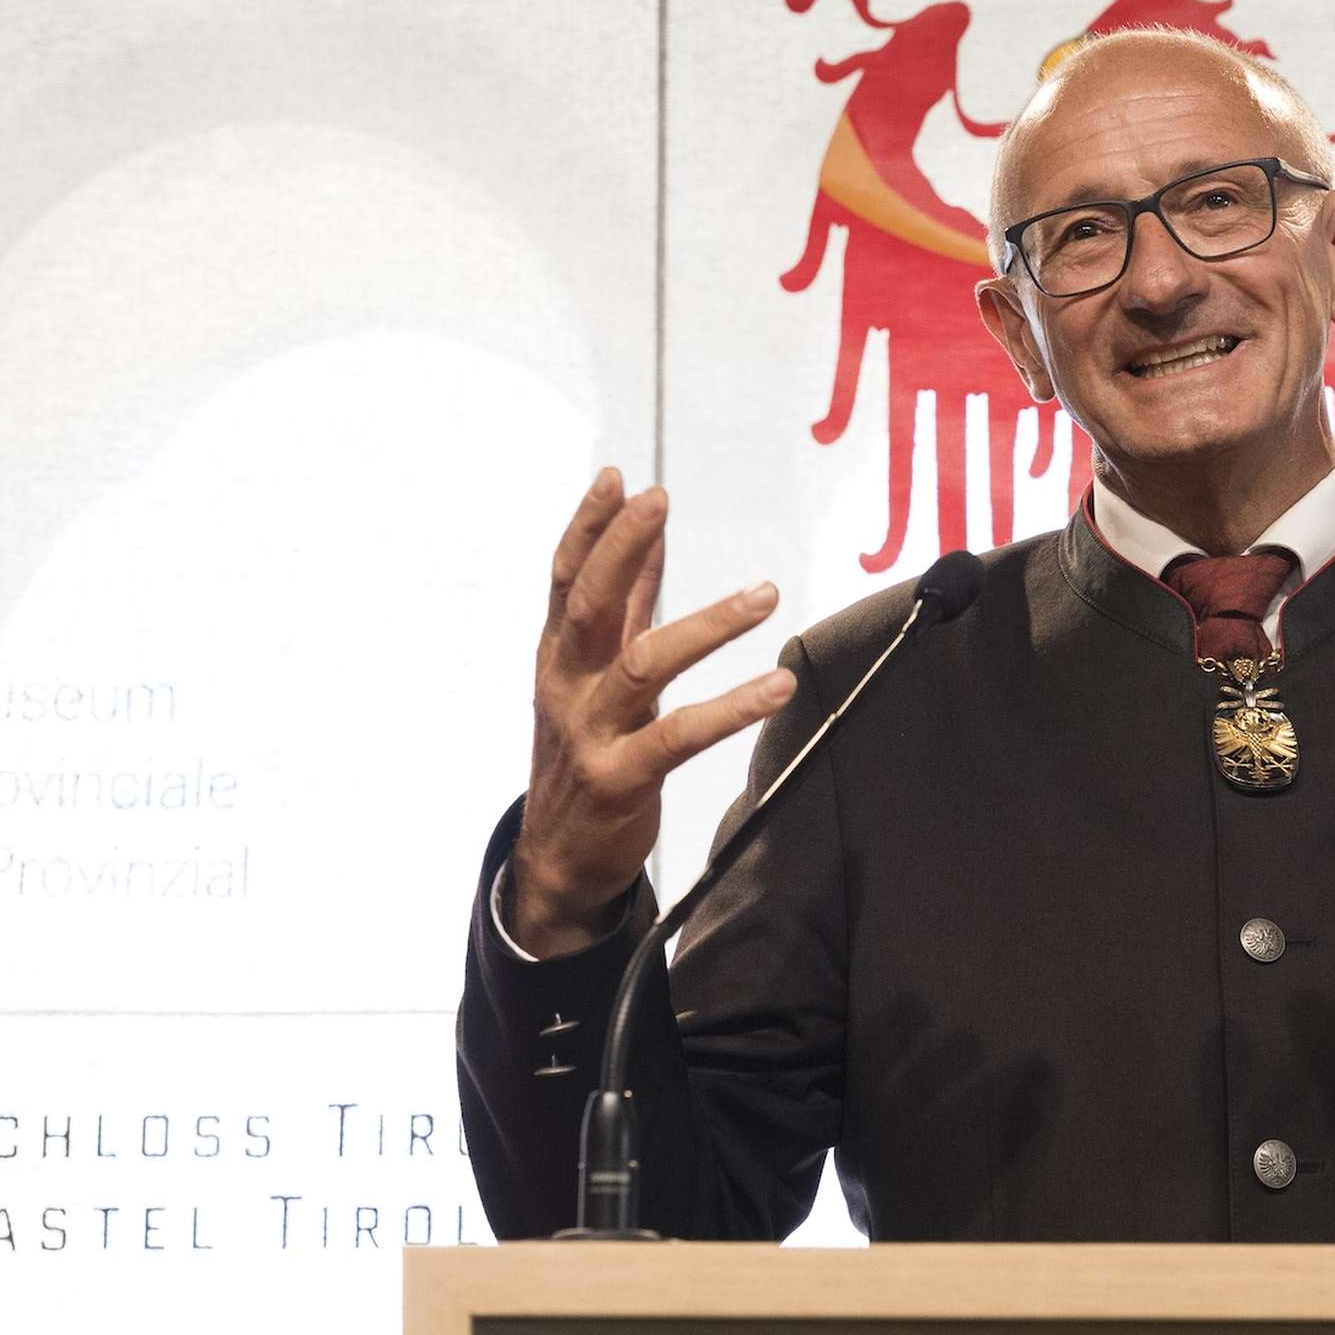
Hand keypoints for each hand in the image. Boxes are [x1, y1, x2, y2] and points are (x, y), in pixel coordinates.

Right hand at [507, 468, 796, 958]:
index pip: (566, 579)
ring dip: (707, 625)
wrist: (557, 855)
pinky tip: (776, 685)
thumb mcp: (597, 673)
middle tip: (657, 502)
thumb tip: (649, 540)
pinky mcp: (622, 778)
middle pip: (589, 606)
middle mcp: (567, 685)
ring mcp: (591, 732)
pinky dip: (732, 707)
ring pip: (643, 665)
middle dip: (620, 549)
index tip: (616, 478)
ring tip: (764, 594)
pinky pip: (680, 736)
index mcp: (560, 654)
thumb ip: (628, 606)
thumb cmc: (585, 747)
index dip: (587, 527)